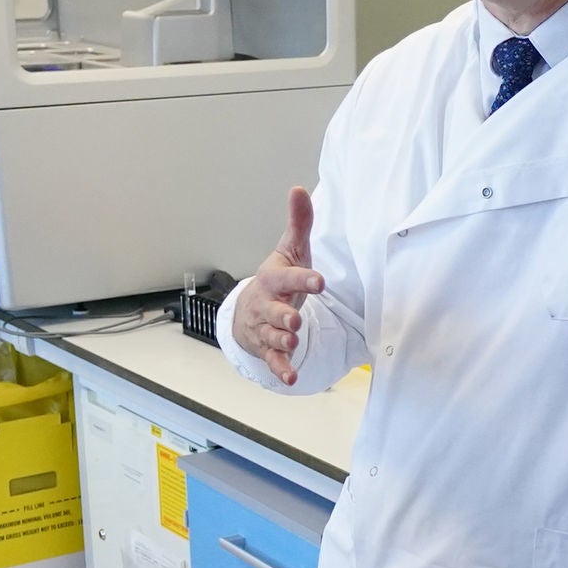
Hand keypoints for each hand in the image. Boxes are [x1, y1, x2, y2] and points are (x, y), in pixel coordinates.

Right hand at [229, 186, 323, 383]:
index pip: (287, 277)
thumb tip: (299, 189)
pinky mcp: (267, 348)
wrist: (248, 311)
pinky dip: (281, 370)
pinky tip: (291, 378)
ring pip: (273, 336)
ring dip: (282, 341)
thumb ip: (298, 224)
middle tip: (295, 319)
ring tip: (293, 343)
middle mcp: (267, 305)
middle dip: (284, 315)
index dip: (302, 279)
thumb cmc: (277, 279)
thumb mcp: (289, 251)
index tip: (319, 281)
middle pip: (274, 311)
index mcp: (274, 279)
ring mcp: (265, 328)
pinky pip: (274, 361)